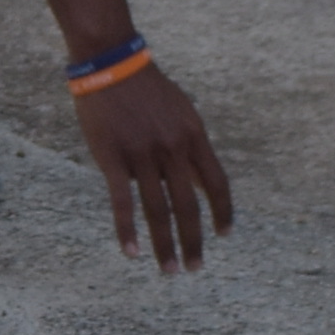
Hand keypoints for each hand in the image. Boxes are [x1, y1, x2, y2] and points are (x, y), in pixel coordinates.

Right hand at [72, 60, 234, 272]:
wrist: (111, 63)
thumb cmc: (146, 89)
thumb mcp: (180, 112)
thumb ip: (190, 148)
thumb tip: (200, 183)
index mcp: (194, 136)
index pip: (217, 183)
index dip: (223, 211)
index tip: (224, 235)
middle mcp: (173, 148)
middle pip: (189, 205)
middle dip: (194, 241)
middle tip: (194, 269)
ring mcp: (143, 154)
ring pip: (158, 210)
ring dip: (164, 245)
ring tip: (169, 270)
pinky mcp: (113, 158)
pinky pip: (123, 202)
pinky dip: (128, 230)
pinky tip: (131, 253)